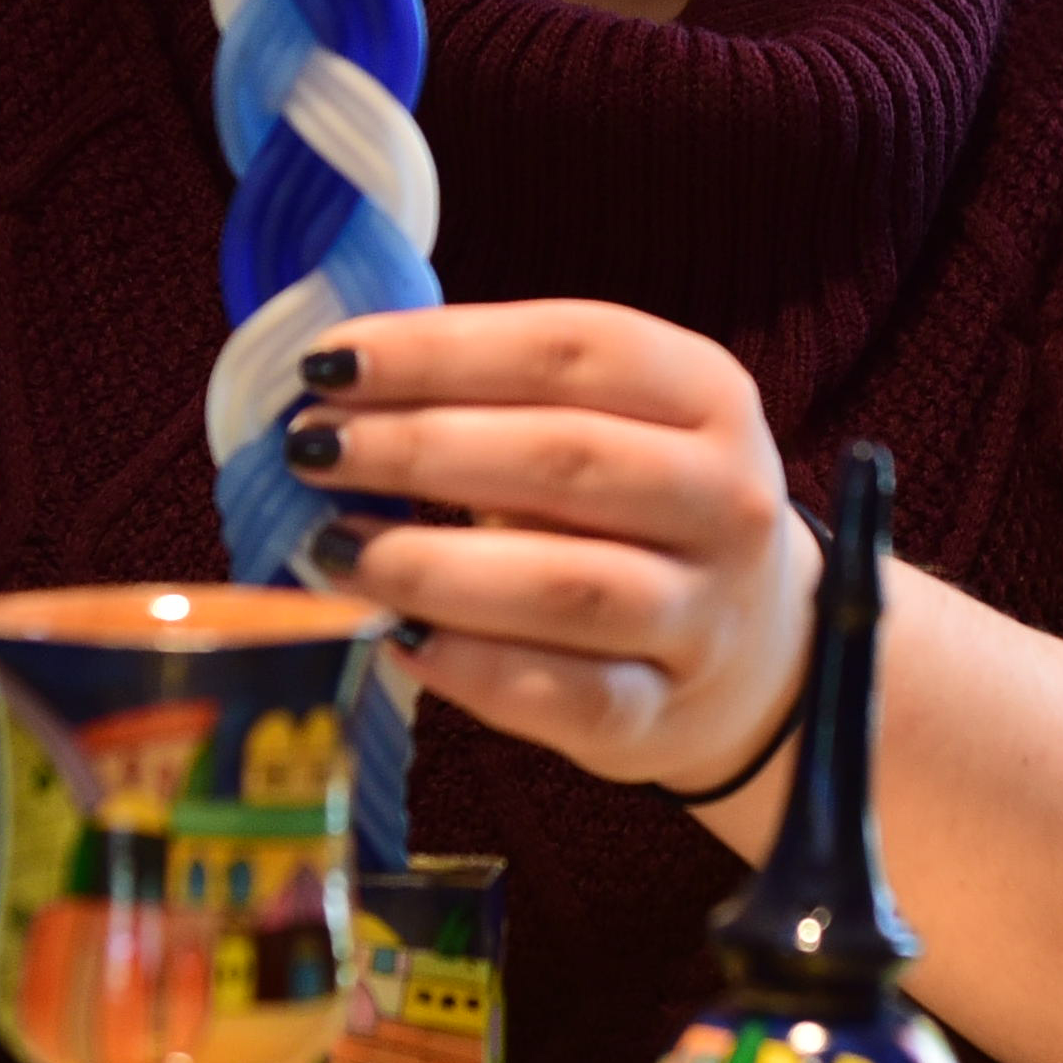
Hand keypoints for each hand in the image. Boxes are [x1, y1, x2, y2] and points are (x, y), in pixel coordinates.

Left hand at [281, 303, 819, 794]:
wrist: (750, 651)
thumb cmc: (634, 510)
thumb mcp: (608, 423)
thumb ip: (496, 397)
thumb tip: (337, 385)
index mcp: (708, 394)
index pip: (569, 349)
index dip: (440, 350)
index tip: (330, 360)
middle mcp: (726, 499)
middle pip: (564, 459)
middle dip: (416, 449)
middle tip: (312, 450)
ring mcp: (704, 615)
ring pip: (562, 585)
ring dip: (429, 563)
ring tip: (332, 546)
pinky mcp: (662, 713)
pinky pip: (560, 693)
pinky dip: (467, 666)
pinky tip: (395, 636)